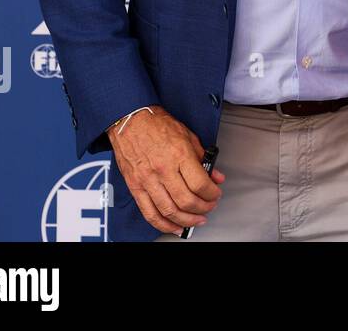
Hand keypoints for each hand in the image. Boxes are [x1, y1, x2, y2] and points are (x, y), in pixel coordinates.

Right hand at [107, 105, 224, 235]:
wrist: (130, 121)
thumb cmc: (158, 125)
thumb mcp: (189, 136)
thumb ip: (203, 158)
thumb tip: (216, 176)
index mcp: (179, 155)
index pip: (200, 184)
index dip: (212, 193)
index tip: (216, 194)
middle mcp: (163, 169)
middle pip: (186, 201)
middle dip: (203, 208)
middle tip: (209, 207)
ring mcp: (147, 180)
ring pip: (169, 210)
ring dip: (186, 220)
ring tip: (197, 220)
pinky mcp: (135, 187)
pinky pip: (149, 213)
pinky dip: (164, 224)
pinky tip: (175, 227)